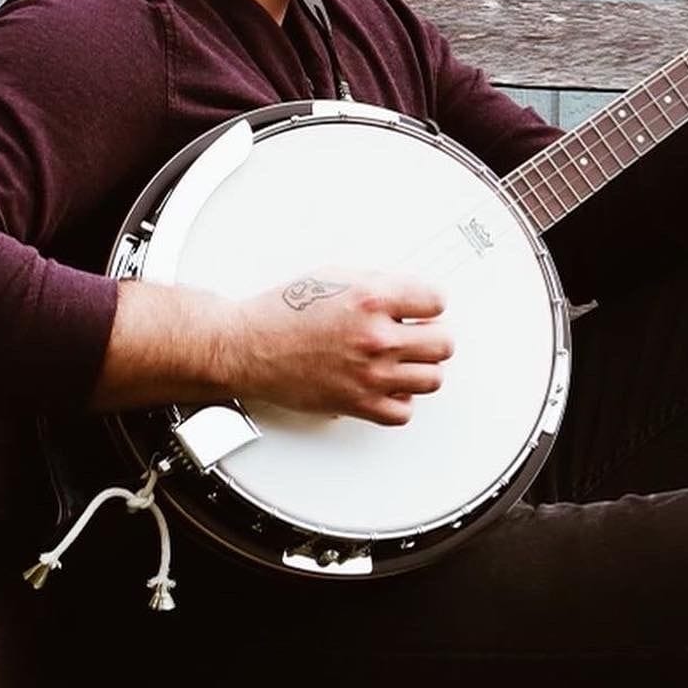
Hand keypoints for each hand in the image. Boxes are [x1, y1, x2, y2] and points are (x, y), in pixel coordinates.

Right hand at [223, 272, 453, 425]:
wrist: (244, 347)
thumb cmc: (280, 313)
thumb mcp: (335, 276)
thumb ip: (379, 284)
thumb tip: (410, 295)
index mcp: (371, 299)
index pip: (438, 301)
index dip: (430, 304)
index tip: (422, 309)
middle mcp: (375, 338)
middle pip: (444, 343)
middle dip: (432, 336)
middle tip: (417, 335)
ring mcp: (369, 374)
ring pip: (432, 379)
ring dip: (421, 369)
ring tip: (403, 361)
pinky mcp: (357, 403)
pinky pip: (403, 412)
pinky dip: (400, 401)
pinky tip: (387, 386)